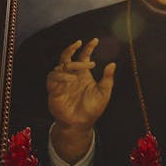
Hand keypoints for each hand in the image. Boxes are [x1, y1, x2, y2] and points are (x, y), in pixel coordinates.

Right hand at [47, 39, 114, 161]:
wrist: (80, 124)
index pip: (83, 57)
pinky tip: (70, 79)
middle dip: (72, 49)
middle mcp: (71, 76)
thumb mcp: (104, 94)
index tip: (94, 40)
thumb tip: (112, 64)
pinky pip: (52, 78)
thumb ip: (108, 79)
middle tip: (82, 48)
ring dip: (69, 64)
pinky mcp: (54, 90)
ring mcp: (62, 83)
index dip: (88, 48)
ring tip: (80, 70)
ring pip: (60, 66)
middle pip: (67, 57)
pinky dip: (60, 76)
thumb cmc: (92, 110)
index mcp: (83, 75)